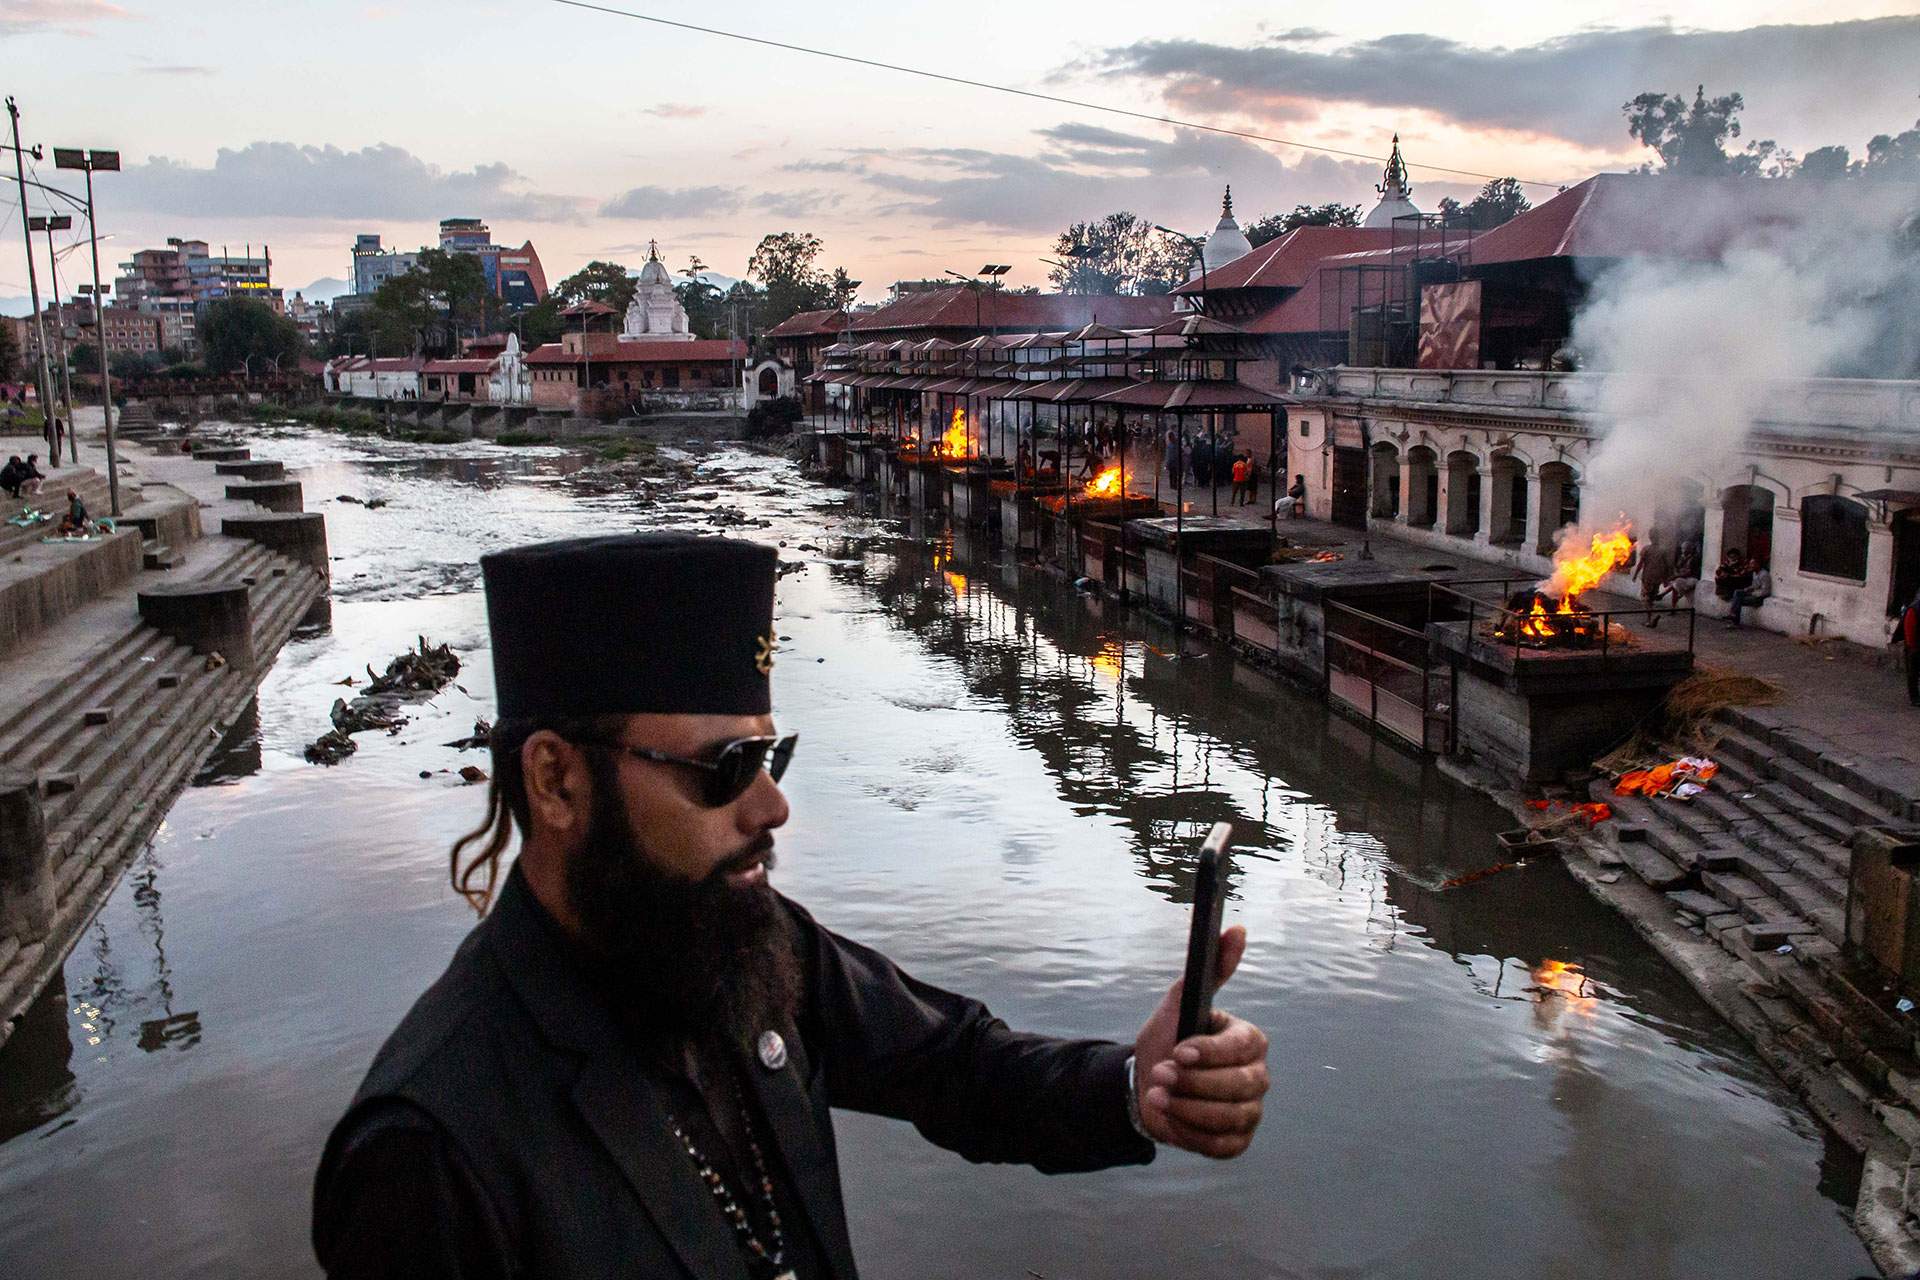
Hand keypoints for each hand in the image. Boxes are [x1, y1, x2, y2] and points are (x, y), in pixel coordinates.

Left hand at [1132, 925, 1268, 1157]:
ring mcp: (1250, 1111)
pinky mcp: (1237, 1141)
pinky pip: (1221, 1145)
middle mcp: (1257, 1075)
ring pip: (1229, 1118)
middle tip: (1159, 1075)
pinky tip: (1168, 1116)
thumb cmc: (1167, 1042)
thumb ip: (1209, 969)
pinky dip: (1189, 1133)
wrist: (1145, 1087)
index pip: (1242, 1047)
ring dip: (1186, 1108)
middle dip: (1193, 1083)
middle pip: (1239, 1087)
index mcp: (1248, 1040)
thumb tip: (1236, 928)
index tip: (1178, 1052)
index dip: (1210, 1053)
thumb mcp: (1179, 1004)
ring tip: (1157, 1095)